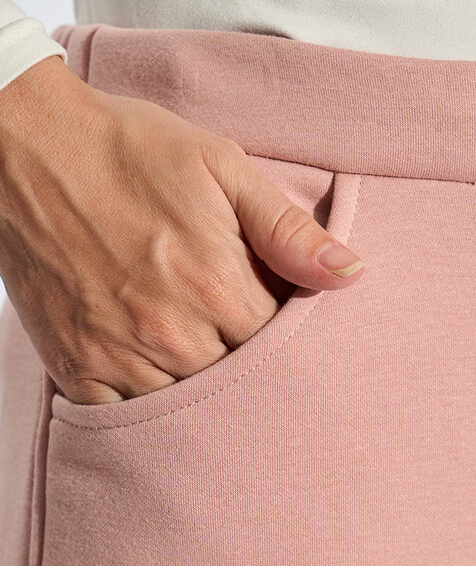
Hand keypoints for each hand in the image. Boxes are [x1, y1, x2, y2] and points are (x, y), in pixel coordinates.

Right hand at [0, 55, 365, 403]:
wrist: (25, 146)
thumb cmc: (129, 151)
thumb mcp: (221, 169)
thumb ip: (287, 230)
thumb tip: (352, 275)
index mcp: (215, 283)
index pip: (282, 348)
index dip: (288, 340)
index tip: (281, 325)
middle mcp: (170, 330)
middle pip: (240, 385)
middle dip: (250, 369)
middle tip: (244, 346)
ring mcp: (120, 354)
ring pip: (188, 407)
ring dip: (203, 391)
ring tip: (201, 356)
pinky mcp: (77, 367)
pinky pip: (127, 418)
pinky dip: (147, 406)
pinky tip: (157, 376)